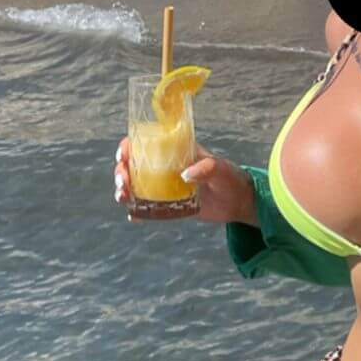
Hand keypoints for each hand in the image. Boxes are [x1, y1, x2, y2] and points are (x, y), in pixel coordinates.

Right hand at [114, 138, 258, 225]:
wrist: (238, 202)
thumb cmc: (231, 178)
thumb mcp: (221, 169)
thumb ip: (206, 168)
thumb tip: (185, 175)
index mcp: (174, 152)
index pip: (144, 144)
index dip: (129, 147)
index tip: (123, 154)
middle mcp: (164, 168)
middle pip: (133, 167)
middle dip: (121, 172)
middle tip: (124, 182)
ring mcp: (165, 188)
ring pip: (136, 187)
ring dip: (124, 191)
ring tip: (124, 197)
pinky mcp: (169, 206)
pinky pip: (147, 208)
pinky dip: (137, 212)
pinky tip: (134, 216)